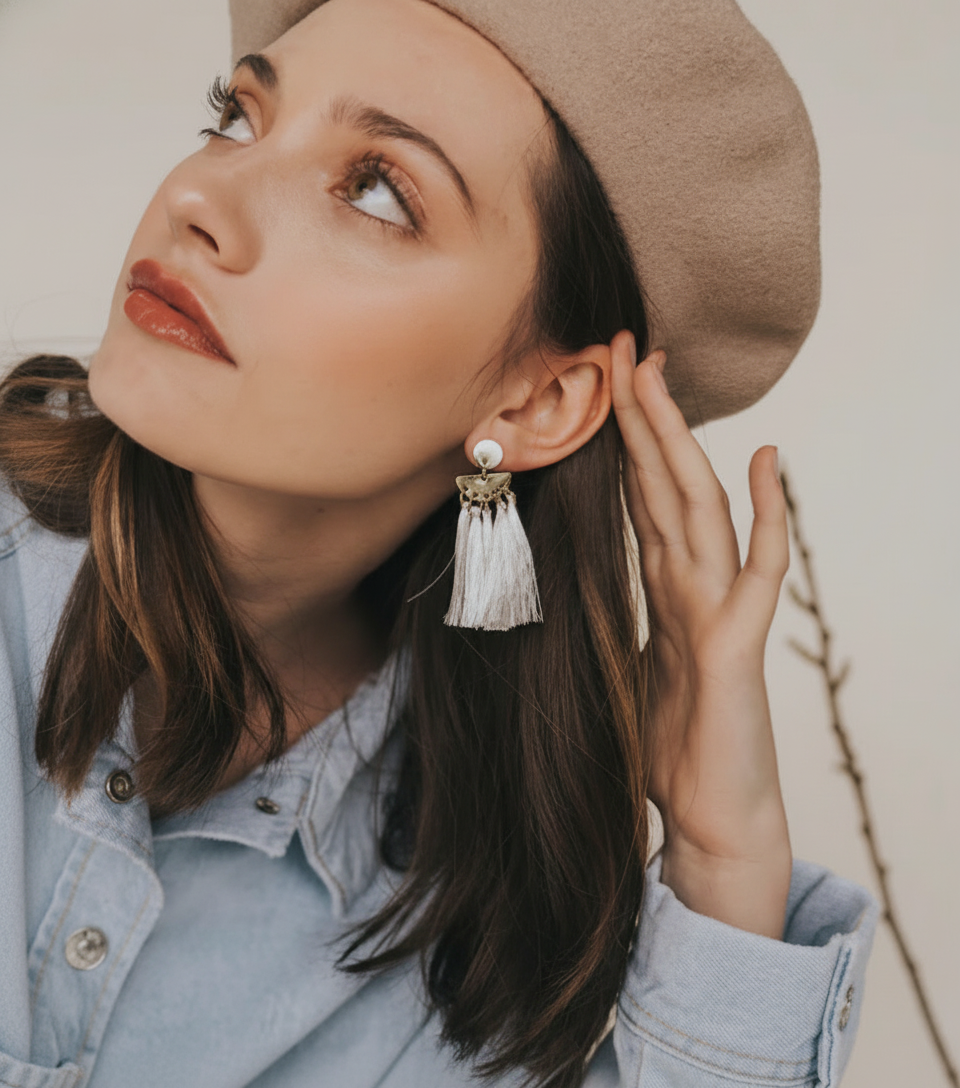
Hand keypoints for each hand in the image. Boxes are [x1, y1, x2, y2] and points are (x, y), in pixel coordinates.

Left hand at [610, 330, 791, 938]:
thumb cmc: (674, 742)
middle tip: (621, 344)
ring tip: (661, 377)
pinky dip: (768, 516)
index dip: (623, 436)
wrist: (711, 813)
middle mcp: (691, 584)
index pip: (641, 494)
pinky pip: (758, 571)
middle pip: (664, 481)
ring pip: (698, 506)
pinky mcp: (737, 645)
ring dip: (678, 439)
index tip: (600, 380)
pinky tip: (768, 463)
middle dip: (641, 413)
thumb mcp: (629, 660)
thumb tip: (599, 574)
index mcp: (663, 585)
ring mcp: (718, 609)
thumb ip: (626, 611)